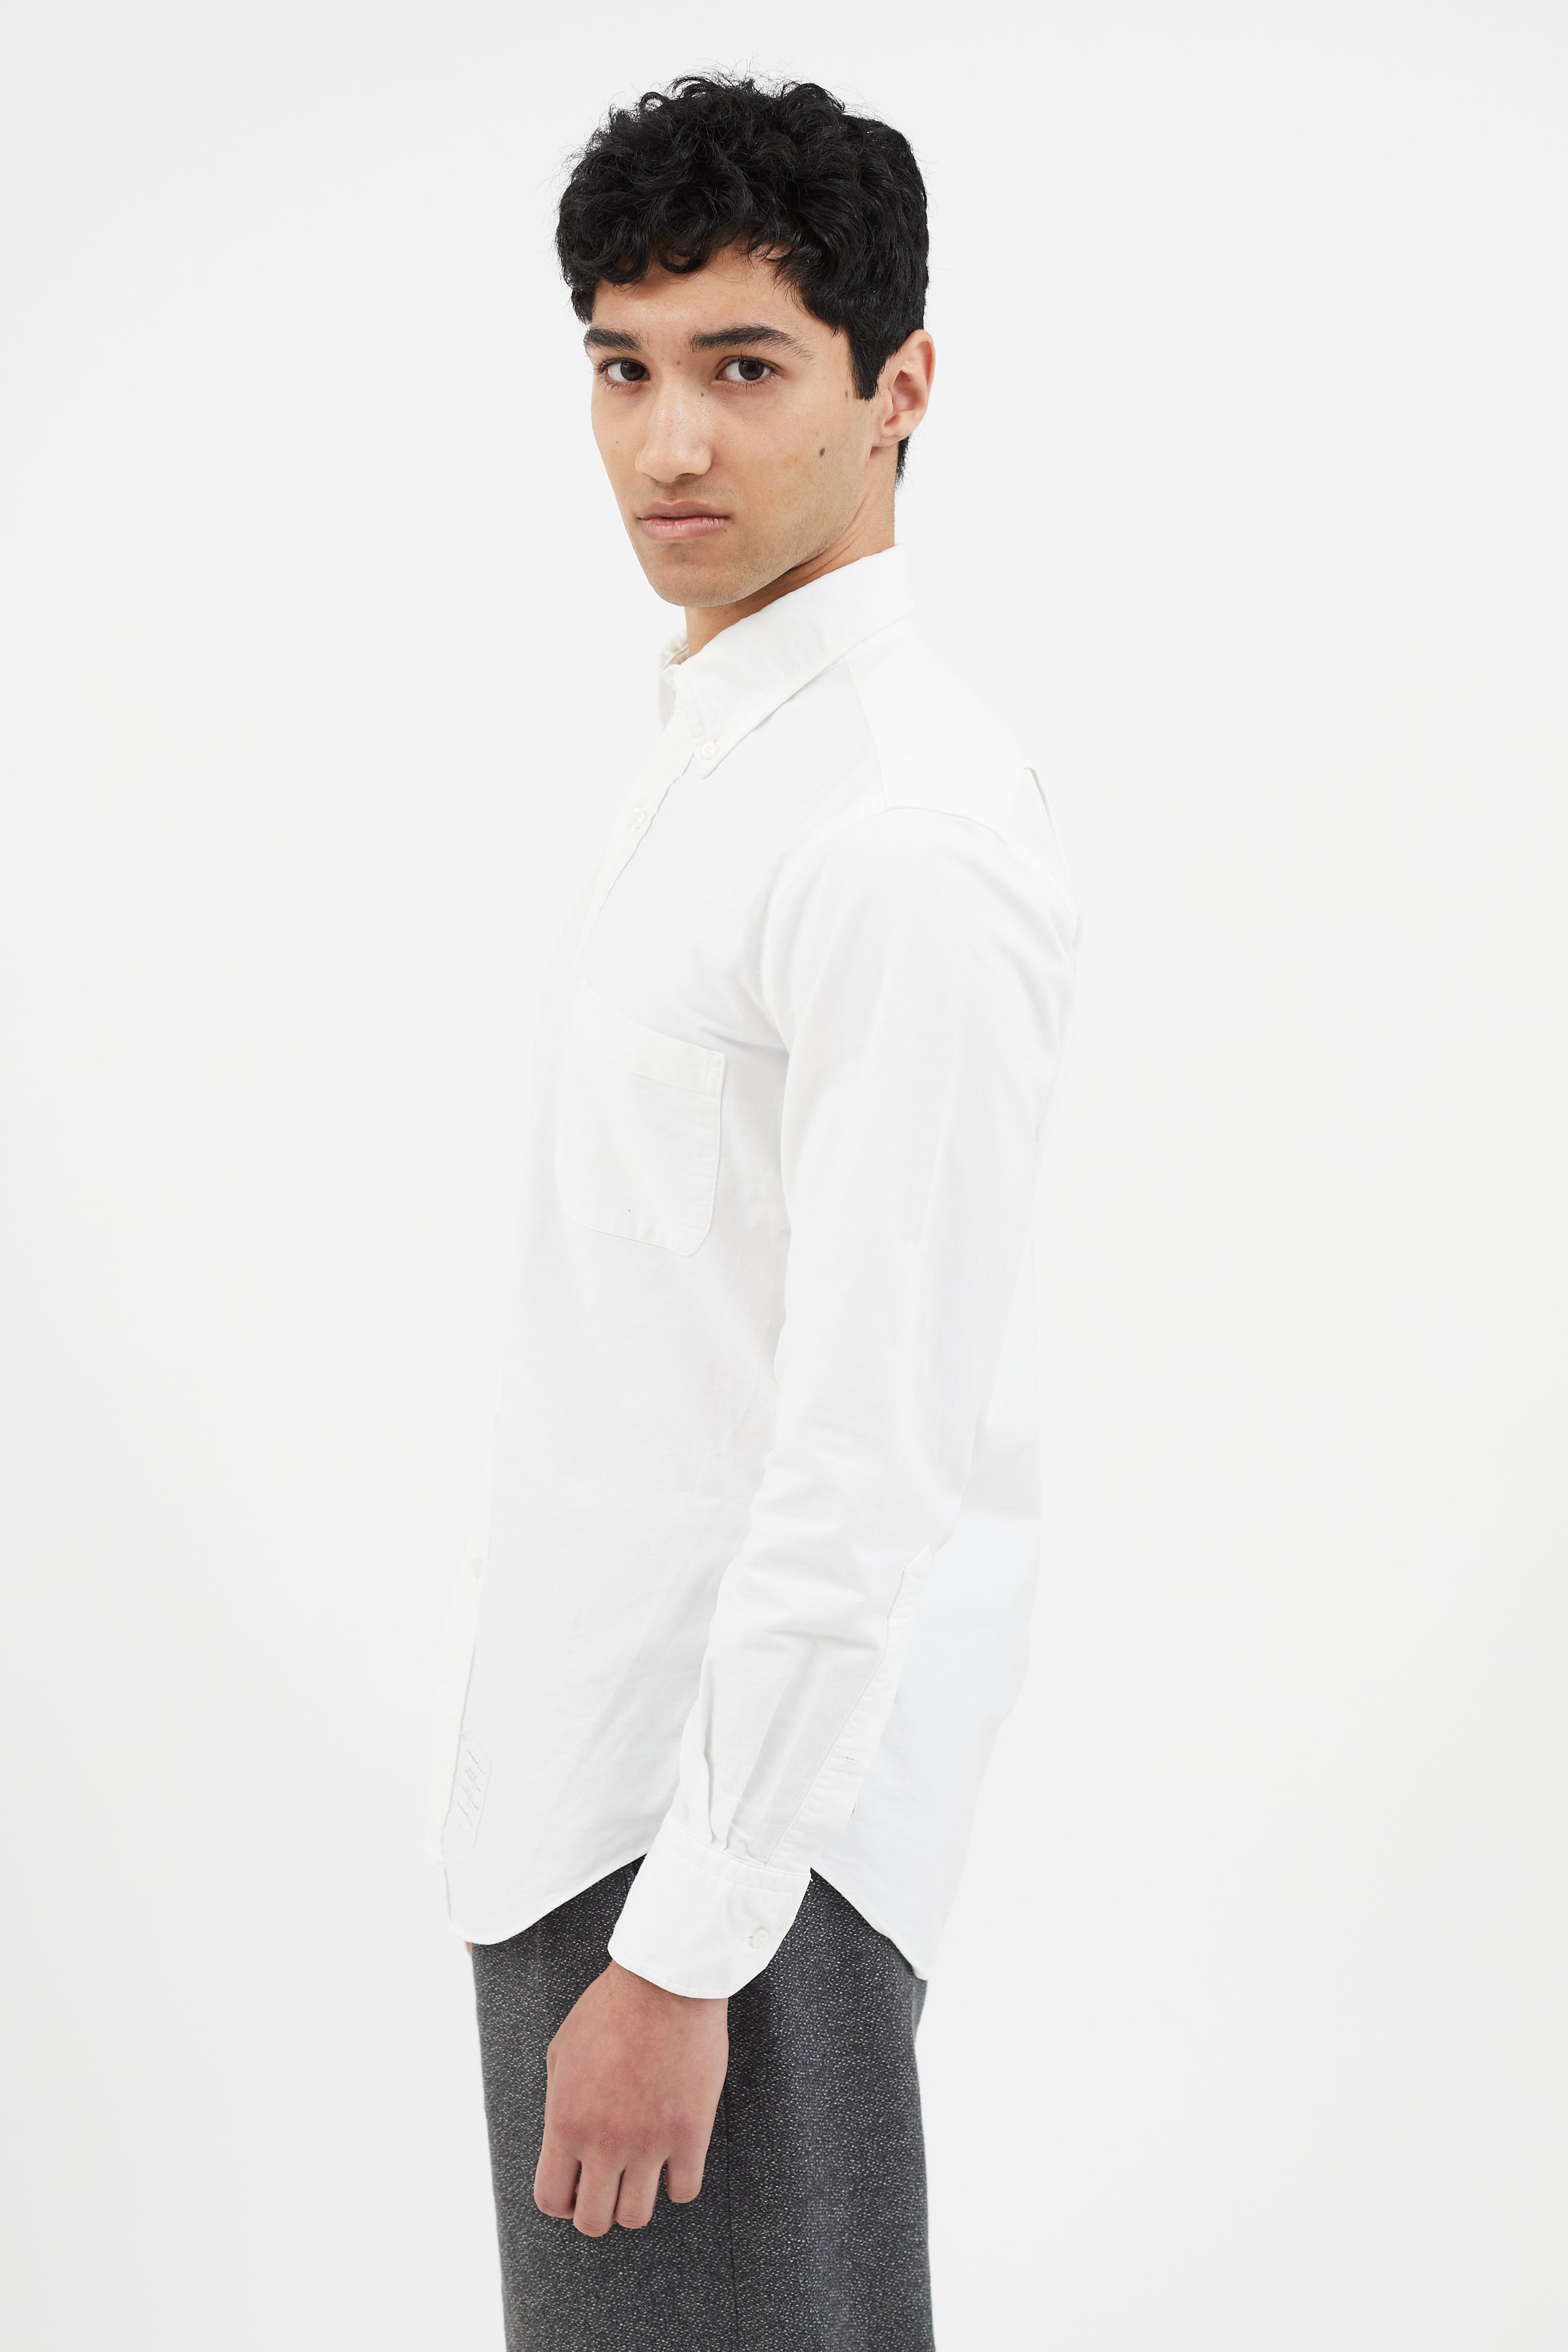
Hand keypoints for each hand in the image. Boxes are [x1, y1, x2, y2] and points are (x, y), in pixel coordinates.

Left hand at [534, 1959, 728, 2234]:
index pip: (552, 2200)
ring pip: (637, 2216)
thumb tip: (562, 2144)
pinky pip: (684, 2191)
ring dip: (636, 2199)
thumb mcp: (562, 2052)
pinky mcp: (691, 2134)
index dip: (563, 2203)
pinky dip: (678, 2182)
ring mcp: (650, 2142)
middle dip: (597, 2208)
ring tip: (642, 2171)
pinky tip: (676, 2156)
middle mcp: (605, 2142)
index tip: (576, 2188)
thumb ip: (558, 2105)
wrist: (665, 1983)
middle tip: (610, 2183)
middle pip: (594, 2221)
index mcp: (566, 2122)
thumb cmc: (608, 2009)